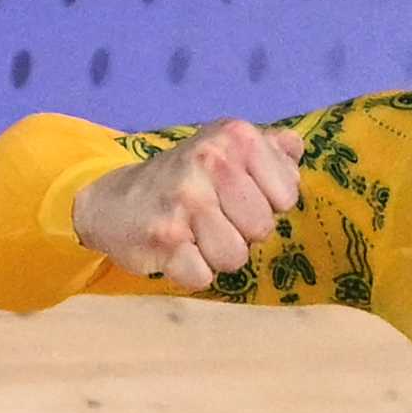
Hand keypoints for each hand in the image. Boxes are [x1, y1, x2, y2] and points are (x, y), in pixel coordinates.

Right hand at [72, 119, 304, 289]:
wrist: (115, 199)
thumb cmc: (185, 177)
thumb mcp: (226, 147)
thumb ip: (270, 148)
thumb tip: (296, 149)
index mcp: (236, 136)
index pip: (287, 196)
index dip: (267, 206)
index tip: (239, 197)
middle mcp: (212, 160)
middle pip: (262, 229)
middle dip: (242, 233)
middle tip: (213, 219)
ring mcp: (186, 199)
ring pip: (235, 257)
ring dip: (217, 255)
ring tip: (196, 235)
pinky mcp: (164, 236)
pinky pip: (203, 276)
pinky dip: (192, 271)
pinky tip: (177, 250)